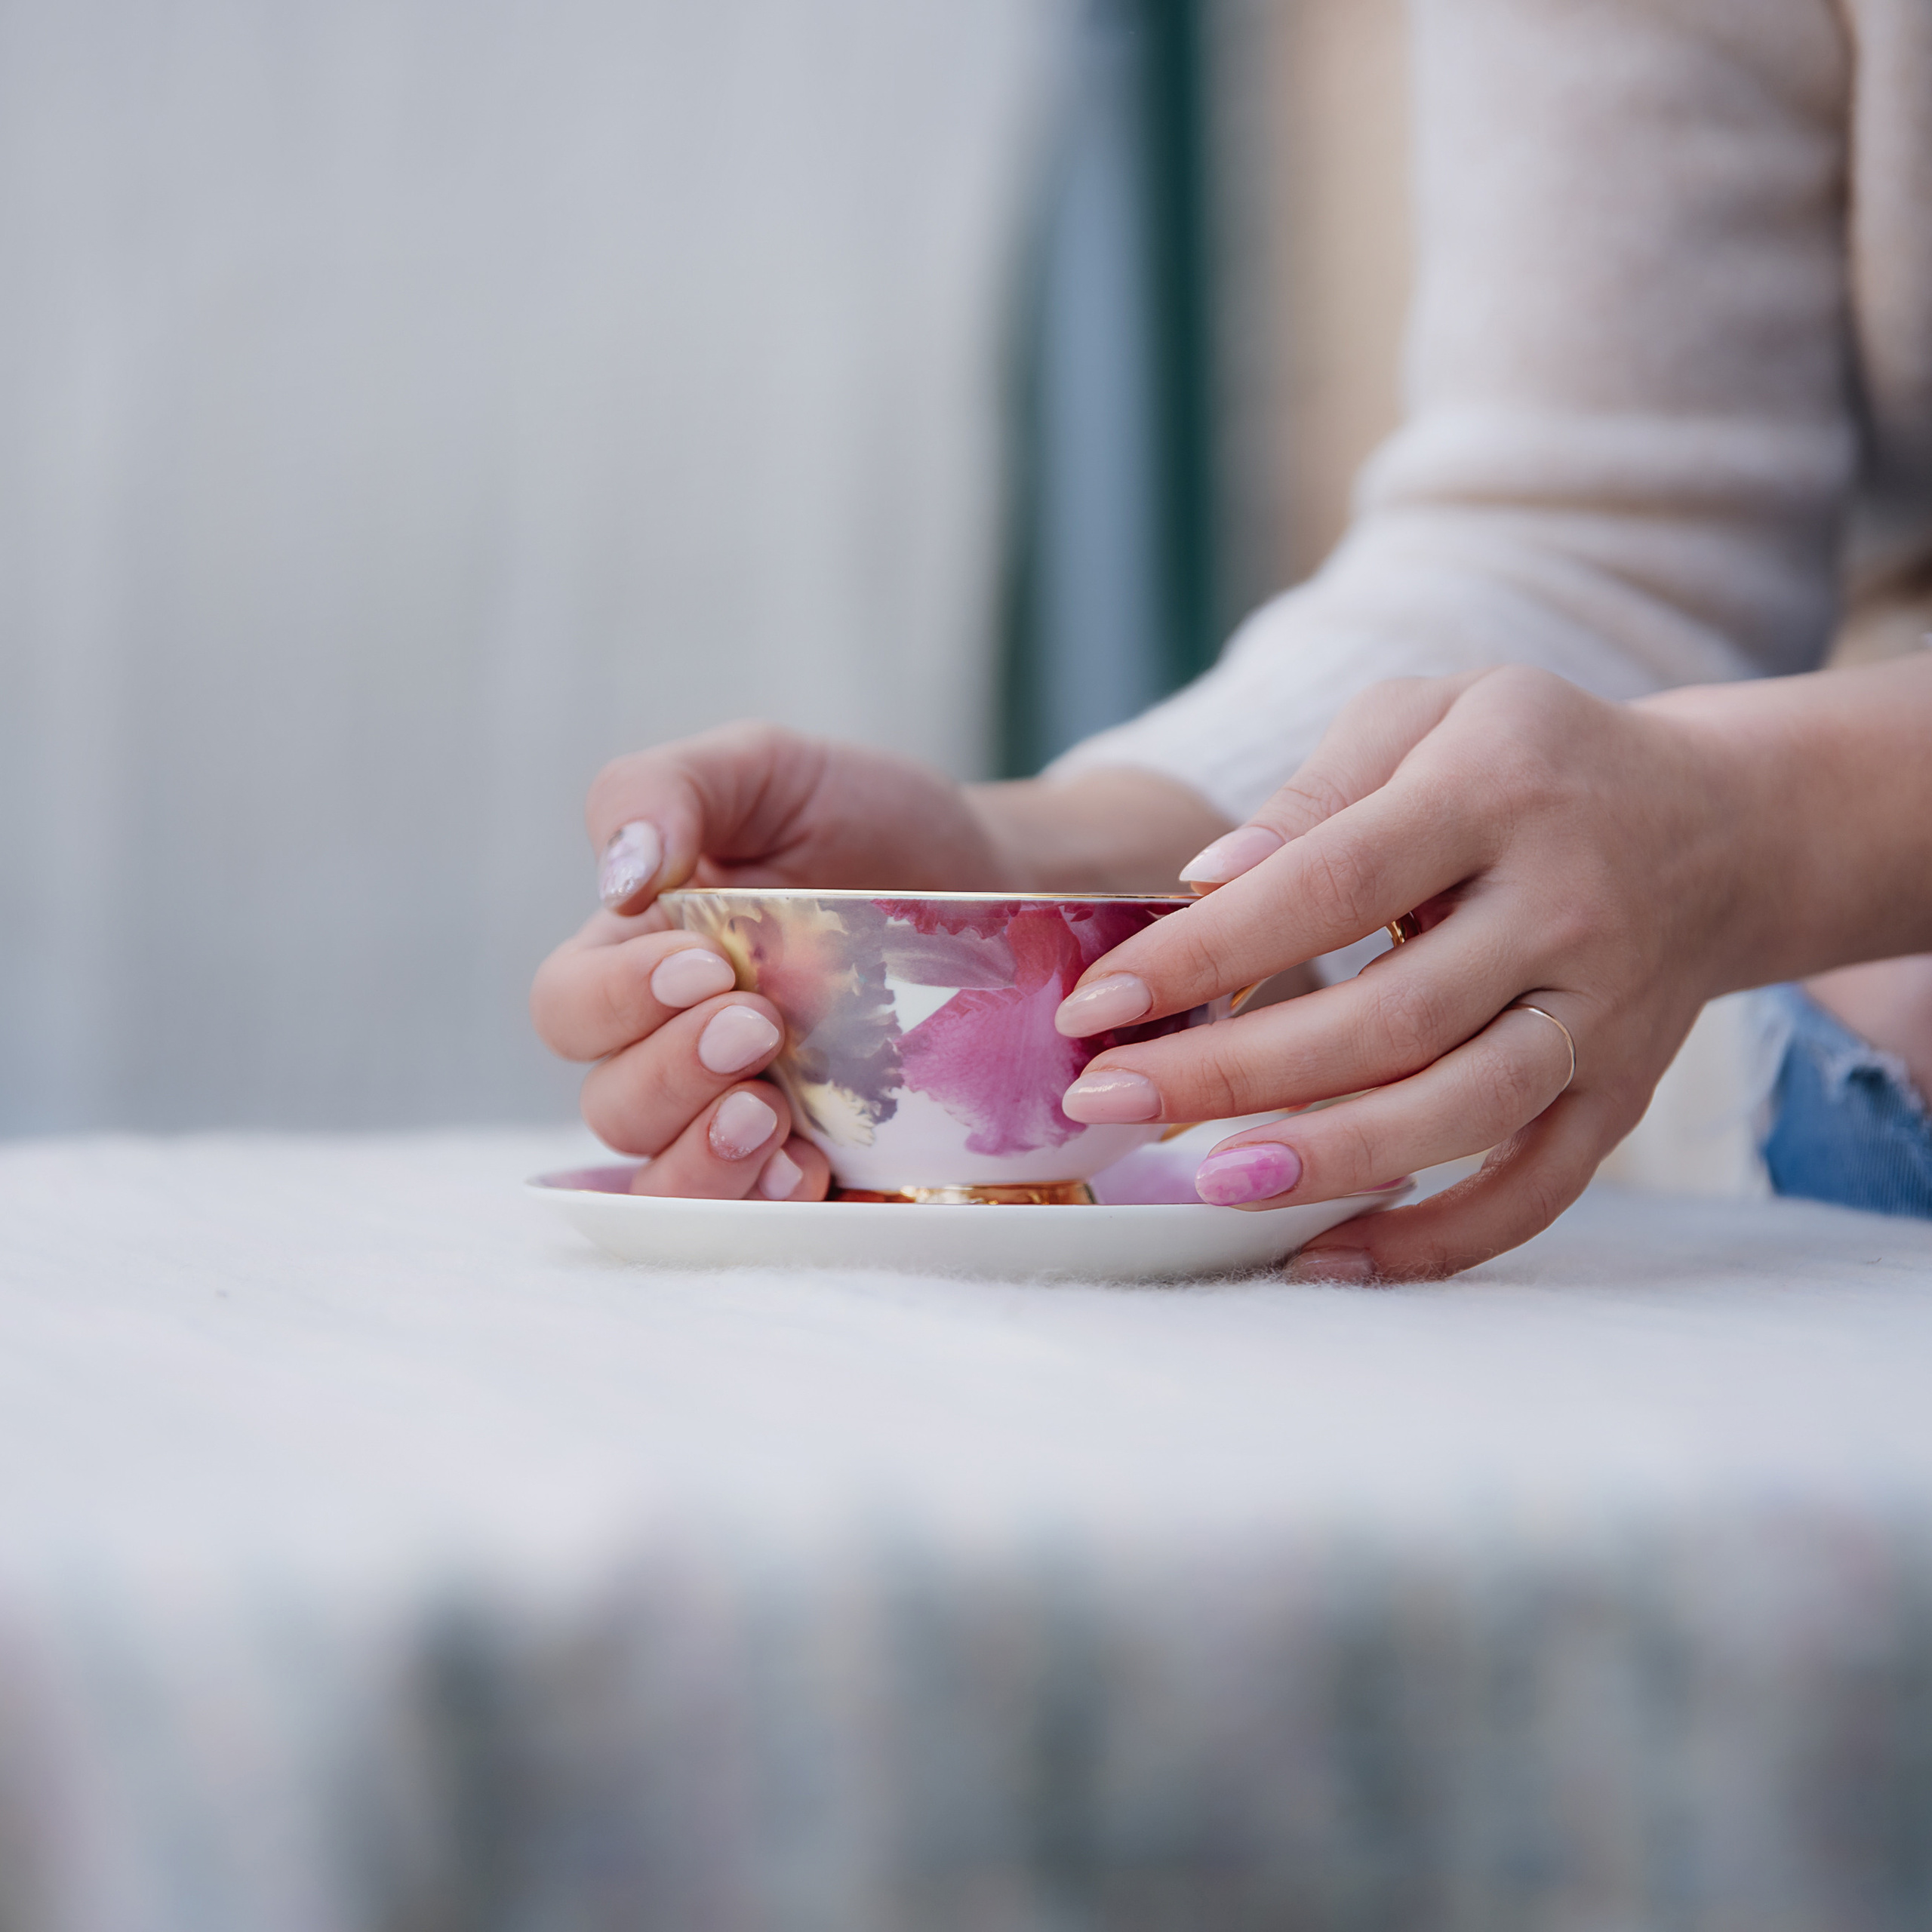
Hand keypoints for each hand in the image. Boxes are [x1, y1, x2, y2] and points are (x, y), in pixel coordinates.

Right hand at [530, 722, 1014, 1199]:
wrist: (996, 880)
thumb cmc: (867, 819)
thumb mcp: (766, 769)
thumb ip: (667, 789)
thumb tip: (615, 874)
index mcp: (638, 959)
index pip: (570, 1007)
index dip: (618, 1000)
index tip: (709, 964)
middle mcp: (673, 1051)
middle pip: (612, 1105)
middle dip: (673, 1076)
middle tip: (761, 1028)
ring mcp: (740, 1117)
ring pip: (666, 1180)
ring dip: (704, 1161)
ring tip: (771, 1119)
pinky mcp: (813, 1164)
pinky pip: (758, 1220)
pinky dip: (769, 1205)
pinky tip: (811, 1172)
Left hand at [1051, 667, 1765, 1278]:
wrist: (1712, 825)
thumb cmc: (1524, 761)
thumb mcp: (1423, 717)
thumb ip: (1314, 796)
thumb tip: (1204, 884)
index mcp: (1496, 793)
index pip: (1331, 885)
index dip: (1208, 953)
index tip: (1098, 1004)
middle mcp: (1564, 910)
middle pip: (1389, 1018)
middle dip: (1232, 1071)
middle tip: (1108, 1099)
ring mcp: (1602, 1016)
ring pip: (1465, 1112)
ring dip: (1330, 1160)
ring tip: (1208, 1183)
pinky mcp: (1621, 1096)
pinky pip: (1535, 1191)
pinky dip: (1435, 1241)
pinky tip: (1323, 1256)